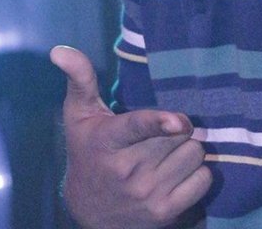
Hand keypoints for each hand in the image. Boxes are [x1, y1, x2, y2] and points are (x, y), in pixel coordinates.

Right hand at [50, 45, 211, 228]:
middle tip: (166, 129)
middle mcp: (128, 171)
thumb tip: (58, 50)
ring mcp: (148, 194)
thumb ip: (79, 78)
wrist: (89, 210)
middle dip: (178, 127)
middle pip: (178, 135)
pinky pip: (203, 180)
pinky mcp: (165, 213)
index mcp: (108, 142)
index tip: (178, 120)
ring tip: (169, 150)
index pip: (137, 128)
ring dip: (188, 148)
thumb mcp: (79, 114)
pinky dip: (197, 172)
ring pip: (194, 154)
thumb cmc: (87, 149)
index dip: (159, 123)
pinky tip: (177, 171)